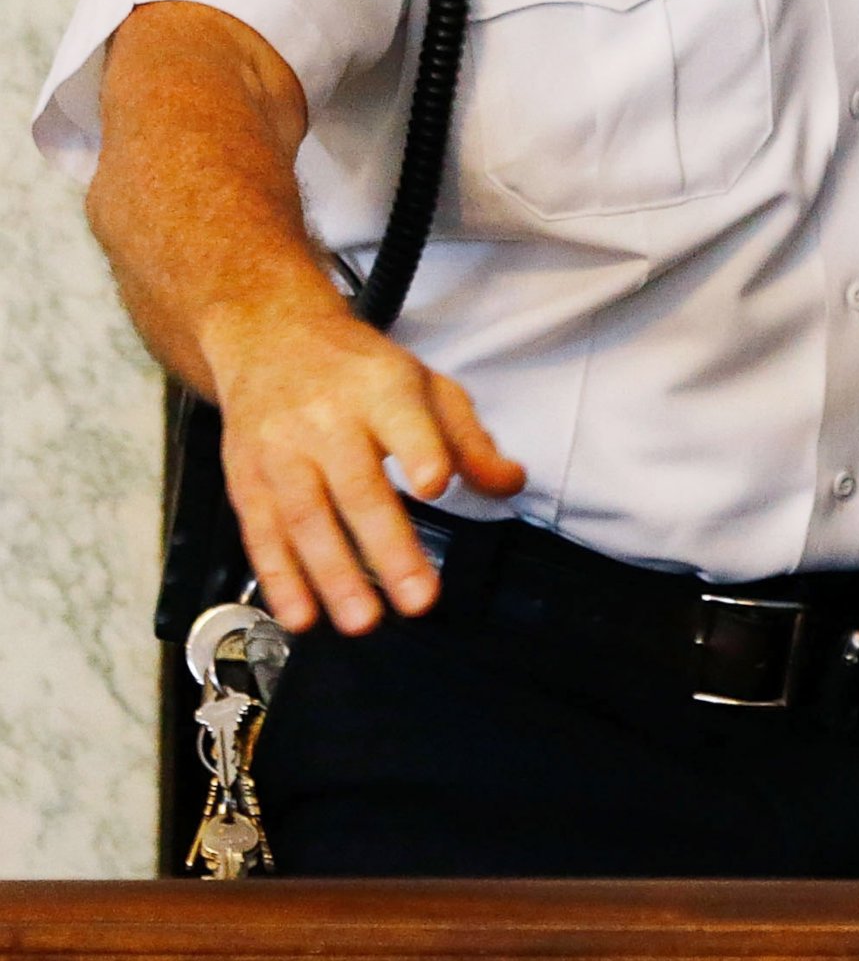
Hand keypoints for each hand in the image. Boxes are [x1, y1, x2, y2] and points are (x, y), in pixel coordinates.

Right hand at [206, 298, 525, 635]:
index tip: (436, 485)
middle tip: (418, 599)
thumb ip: (469, 440)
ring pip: (306, 519)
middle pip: (357, 486)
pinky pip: (262, 534)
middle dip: (388, 547)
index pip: (402, 419)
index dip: (419, 450)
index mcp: (380, 389)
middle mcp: (326, 420)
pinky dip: (279, 580)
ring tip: (363, 621)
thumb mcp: (425, 386)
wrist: (270, 339)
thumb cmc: (359, 371)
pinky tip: (300, 616)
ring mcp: (281, 451)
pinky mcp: (248, 479)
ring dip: (334, 576)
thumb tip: (509, 484)